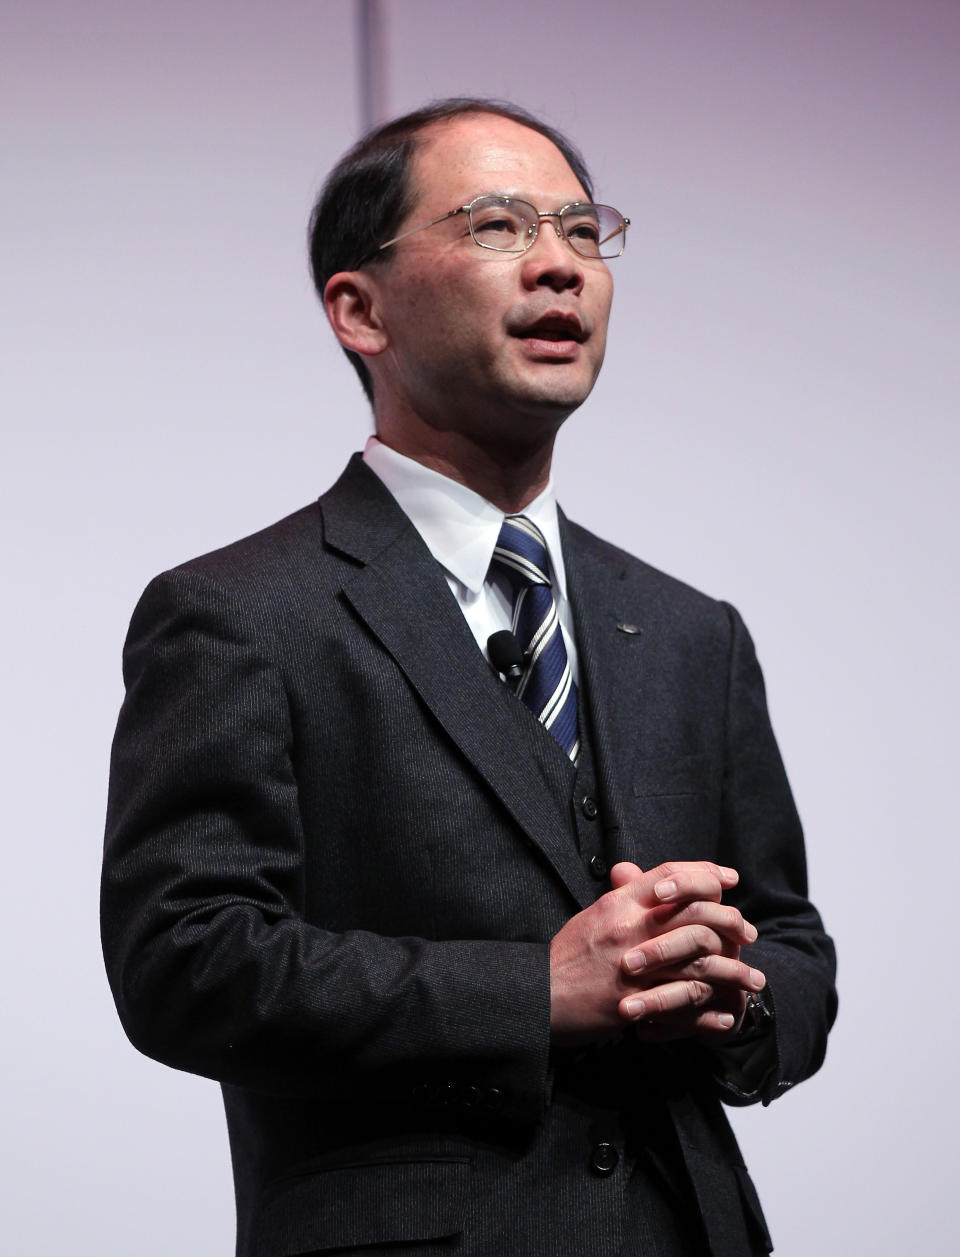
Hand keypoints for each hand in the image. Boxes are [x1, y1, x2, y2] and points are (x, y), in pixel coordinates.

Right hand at [549, 861, 763, 1045]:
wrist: (539, 995)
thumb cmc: (567, 956)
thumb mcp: (592, 915)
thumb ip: (620, 896)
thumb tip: (638, 876)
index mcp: (619, 903)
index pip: (670, 875)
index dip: (704, 872)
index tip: (728, 878)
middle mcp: (630, 928)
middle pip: (695, 911)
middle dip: (730, 920)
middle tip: (748, 931)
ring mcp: (635, 965)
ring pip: (700, 959)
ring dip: (734, 969)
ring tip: (755, 978)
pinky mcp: (637, 1000)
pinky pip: (686, 1001)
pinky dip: (712, 1008)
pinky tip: (728, 1013)